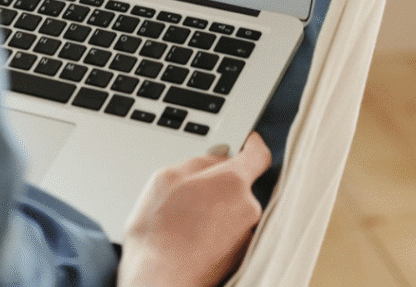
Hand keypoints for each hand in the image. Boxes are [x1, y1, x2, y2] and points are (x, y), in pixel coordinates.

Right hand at [118, 132, 271, 286]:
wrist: (160, 283)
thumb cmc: (158, 234)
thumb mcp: (166, 178)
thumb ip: (197, 162)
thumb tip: (215, 157)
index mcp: (233, 181)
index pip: (258, 153)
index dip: (250, 145)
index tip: (244, 142)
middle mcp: (248, 208)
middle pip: (242, 183)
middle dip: (220, 183)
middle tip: (191, 191)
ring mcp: (246, 236)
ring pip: (235, 209)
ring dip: (217, 209)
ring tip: (186, 221)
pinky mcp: (239, 258)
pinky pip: (231, 232)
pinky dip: (216, 231)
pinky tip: (191, 238)